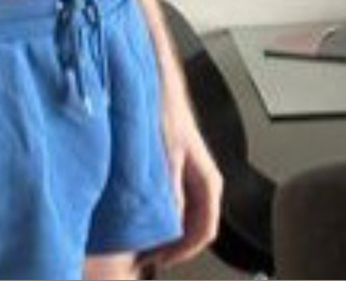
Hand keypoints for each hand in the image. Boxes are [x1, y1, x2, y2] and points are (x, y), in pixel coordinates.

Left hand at [147, 94, 222, 267]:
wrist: (158, 85)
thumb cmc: (165, 112)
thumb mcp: (167, 156)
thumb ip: (170, 190)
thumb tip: (168, 222)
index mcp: (208, 182)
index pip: (204, 230)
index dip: (182, 251)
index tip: (159, 260)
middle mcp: (202, 182)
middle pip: (192, 227)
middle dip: (170, 244)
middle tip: (144, 255)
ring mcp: (188, 176)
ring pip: (181, 215)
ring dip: (162, 229)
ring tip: (138, 238)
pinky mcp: (174, 170)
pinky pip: (170, 201)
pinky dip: (156, 212)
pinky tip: (137, 213)